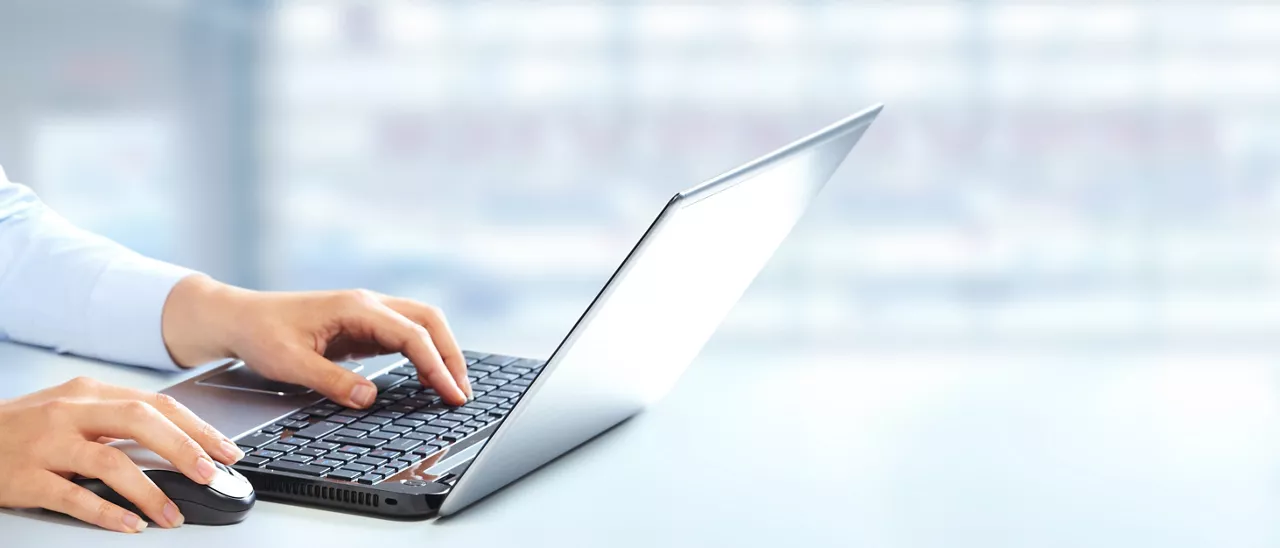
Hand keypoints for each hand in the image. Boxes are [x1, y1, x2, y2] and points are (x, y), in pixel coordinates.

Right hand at [0, 377, 241, 531]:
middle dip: (184, 449)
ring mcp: (47, 444)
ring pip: (111, 462)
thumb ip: (119, 422)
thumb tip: (179, 446)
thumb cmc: (25, 428)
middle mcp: (71, 412)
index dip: (197, 428)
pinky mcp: (25, 476)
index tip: (227, 451)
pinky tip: (130, 524)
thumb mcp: (73, 411)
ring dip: (149, 491)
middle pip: (141, 422)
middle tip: (212, 474)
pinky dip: (106, 512)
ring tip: (173, 515)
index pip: (158, 405)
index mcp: (91, 393)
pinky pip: (72, 496)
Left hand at [161, 275, 471, 407]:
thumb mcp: (290, 363)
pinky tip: (426, 377)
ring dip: (441, 352)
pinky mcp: (363, 325)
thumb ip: (332, 381)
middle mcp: (368, 304)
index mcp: (356, 307)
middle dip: (451, 355)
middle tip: (461, 391)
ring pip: (422, 324)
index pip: (411, 334)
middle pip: (429, 321)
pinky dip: (424, 354)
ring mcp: (368, 313)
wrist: (238, 317)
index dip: (436, 365)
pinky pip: (405, 335)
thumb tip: (369, 398)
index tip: (449, 392)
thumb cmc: (260, 334)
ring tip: (451, 386)